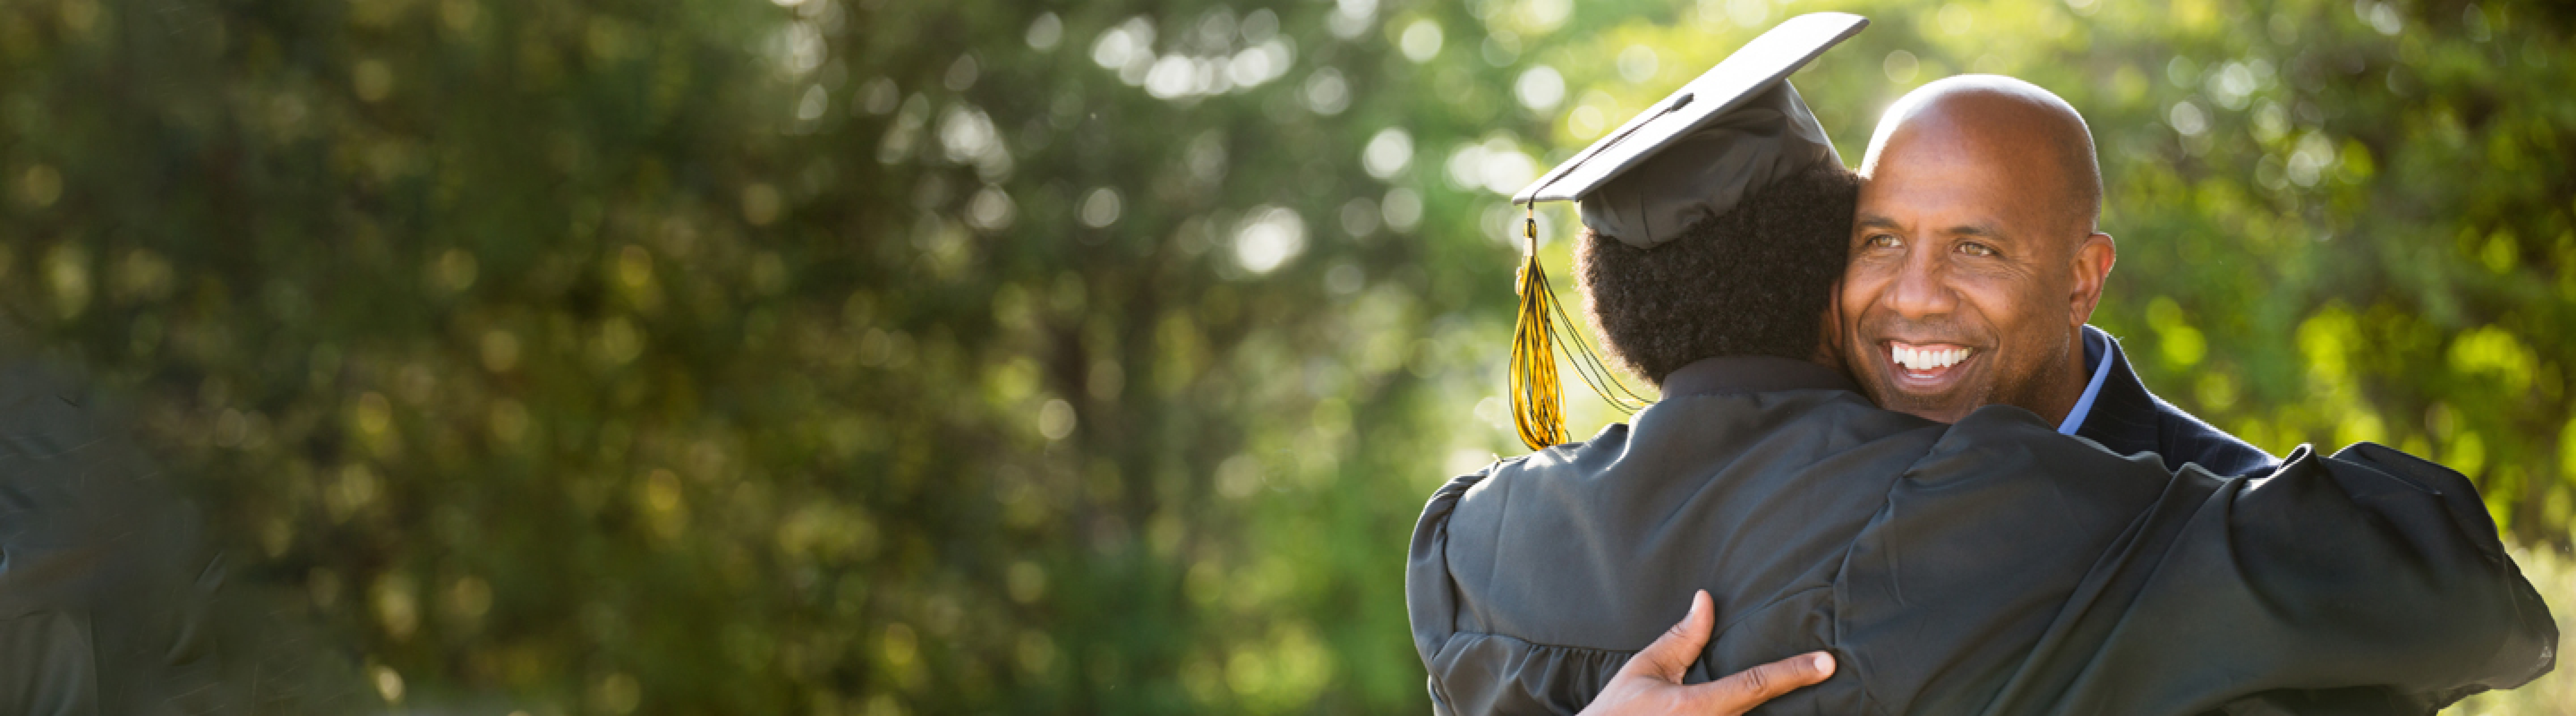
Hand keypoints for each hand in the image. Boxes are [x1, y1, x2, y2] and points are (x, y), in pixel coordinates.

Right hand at [1577, 590, 1835, 715]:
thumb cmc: (1618, 711)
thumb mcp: (1646, 668)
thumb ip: (1682, 638)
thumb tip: (1706, 600)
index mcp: (1695, 707)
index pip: (1754, 685)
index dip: (1793, 673)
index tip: (1825, 664)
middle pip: (1761, 708)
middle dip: (1789, 689)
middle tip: (1818, 670)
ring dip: (1765, 705)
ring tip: (1794, 678)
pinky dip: (1742, 711)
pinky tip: (1761, 701)